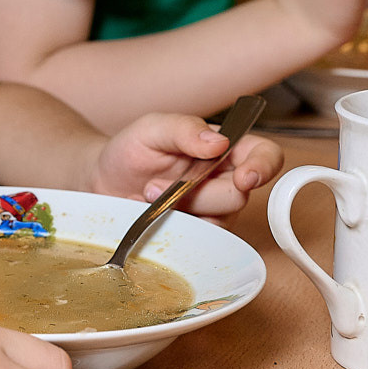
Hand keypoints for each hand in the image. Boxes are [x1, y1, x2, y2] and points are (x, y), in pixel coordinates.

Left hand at [90, 113, 283, 216]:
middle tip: (157, 181)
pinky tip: (153, 213)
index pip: (265, 155)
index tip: (246, 177)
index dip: (264, 167)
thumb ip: (183, 128)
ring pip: (218, 219)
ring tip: (151, 193)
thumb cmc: (131, 151)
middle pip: (238, 195)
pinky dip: (174, 226)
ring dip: (179, 208)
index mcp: (226, 147)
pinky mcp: (200, 234)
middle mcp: (227, 180)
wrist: (102, 183)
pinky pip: (202, 240)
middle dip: (197, 191)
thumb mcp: (151, 128)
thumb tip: (218, 142)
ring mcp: (215, 210)